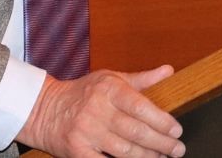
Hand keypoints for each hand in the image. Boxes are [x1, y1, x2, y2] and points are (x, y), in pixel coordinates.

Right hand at [17, 65, 184, 156]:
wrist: (44, 109)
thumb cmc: (83, 92)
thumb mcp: (110, 78)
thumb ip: (141, 79)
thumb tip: (169, 71)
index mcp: (108, 89)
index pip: (140, 106)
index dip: (161, 120)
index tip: (177, 130)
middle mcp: (97, 110)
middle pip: (135, 131)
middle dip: (160, 143)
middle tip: (177, 149)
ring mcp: (86, 132)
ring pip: (123, 150)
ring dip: (146, 157)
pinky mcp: (76, 150)